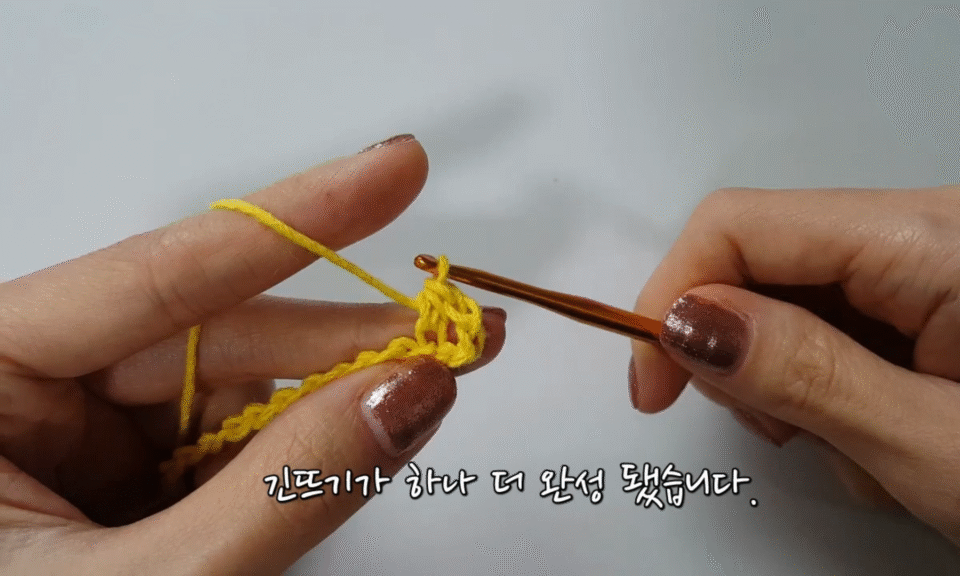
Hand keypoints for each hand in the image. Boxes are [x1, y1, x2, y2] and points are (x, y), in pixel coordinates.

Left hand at [0, 135, 505, 574]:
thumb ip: (281, 493)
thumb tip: (410, 394)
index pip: (163, 273)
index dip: (299, 218)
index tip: (395, 171)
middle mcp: (23, 392)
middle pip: (212, 334)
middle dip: (344, 341)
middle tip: (458, 338)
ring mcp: (72, 442)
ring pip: (230, 391)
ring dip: (330, 397)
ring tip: (425, 388)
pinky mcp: (116, 486)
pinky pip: (224, 445)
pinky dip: (294, 450)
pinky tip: (350, 440)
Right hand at [631, 185, 959, 574]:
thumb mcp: (944, 453)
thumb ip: (811, 378)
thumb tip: (690, 322)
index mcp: (934, 241)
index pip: (743, 227)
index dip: (673, 299)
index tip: (652, 385)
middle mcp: (930, 228)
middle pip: (761, 258)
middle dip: (742, 354)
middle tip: (787, 434)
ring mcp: (933, 260)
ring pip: (789, 299)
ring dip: (791, 384)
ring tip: (857, 449)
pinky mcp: (934, 294)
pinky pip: (832, 322)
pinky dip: (828, 388)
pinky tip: (880, 435)